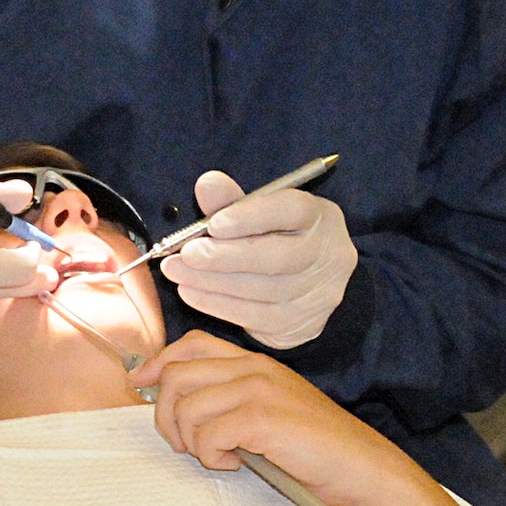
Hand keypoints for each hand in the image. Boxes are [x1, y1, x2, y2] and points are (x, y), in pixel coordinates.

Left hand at [133, 332, 414, 505]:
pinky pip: (207, 434)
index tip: (140, 383)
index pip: (192, 344)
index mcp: (256, 363)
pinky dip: (212, 456)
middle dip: (167, 415)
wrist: (364, 468)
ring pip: (187, 408)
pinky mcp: (261, 418)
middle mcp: (254, 368)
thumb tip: (181, 406)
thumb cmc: (317, 449)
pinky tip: (236, 464)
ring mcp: (258, 390)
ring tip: (218, 457)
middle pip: (177, 375)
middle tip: (184, 445)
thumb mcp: (272, 410)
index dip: (159, 362)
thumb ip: (233, 399)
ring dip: (192, 441)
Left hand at [159, 171, 355, 348]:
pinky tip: (190, 292)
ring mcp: (319, 293)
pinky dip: (217, 304)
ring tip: (177, 271)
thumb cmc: (273, 237)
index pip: (292, 210)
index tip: (214, 223)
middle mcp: (329, 254)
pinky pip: (255, 315)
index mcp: (319, 216)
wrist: (303, 285)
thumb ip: (231, 200)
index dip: (252, 217)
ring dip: (212, 281)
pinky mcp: (301, 322)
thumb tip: (207, 184)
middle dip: (226, 256)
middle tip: (187, 253)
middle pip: (278, 257)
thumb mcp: (257, 213)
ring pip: (263, 290)